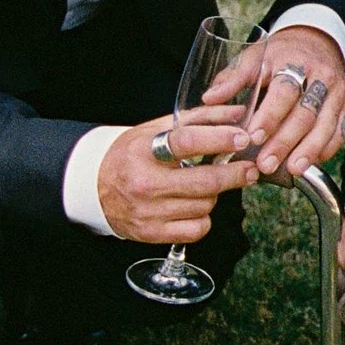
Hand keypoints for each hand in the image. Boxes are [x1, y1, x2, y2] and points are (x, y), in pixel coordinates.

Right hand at [96, 116, 256, 243]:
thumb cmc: (132, 154)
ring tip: (206, 186)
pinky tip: (195, 206)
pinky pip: (197, 229)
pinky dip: (203, 218)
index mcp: (144, 150)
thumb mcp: (157, 129)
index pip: (186, 142)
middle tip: (251, 168)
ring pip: (205, 205)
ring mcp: (149, 211)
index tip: (243, 138)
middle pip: (205, 182)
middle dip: (235, 175)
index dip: (219, 139)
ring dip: (214, 195)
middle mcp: (145, 182)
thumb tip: (240, 111)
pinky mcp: (152, 234)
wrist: (94, 188)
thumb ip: (200, 118)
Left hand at [218, 23, 344, 179]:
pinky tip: (311, 163)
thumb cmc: (277, 56)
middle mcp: (320, 76)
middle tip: (266, 163)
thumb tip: (210, 99)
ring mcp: (337, 92)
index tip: (252, 137)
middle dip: (285, 141)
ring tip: (292, 169)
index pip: (284, 91)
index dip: (270, 116)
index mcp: (293, 61)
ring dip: (308, 149)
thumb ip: (232, 79)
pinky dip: (326, 149)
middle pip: (305, 112)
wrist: (315, 43)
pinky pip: (340, 131)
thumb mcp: (253, 58)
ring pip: (325, 124)